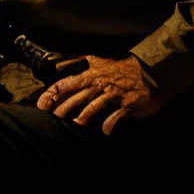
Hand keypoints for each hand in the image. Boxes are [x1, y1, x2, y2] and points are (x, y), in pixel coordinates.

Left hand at [36, 54, 162, 134]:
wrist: (151, 73)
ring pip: (93, 105)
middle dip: (62, 105)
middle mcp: (100, 82)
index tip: (41, 103)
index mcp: (92, 71)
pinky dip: (109, 124)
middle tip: (50, 115)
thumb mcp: (99, 62)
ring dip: (83, 115)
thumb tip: (59, 67)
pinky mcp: (126, 103)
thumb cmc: (122, 69)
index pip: (67, 81)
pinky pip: (115, 115)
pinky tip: (105, 131)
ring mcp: (113, 93)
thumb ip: (81, 65)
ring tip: (76, 124)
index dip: (53, 92)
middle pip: (76, 94)